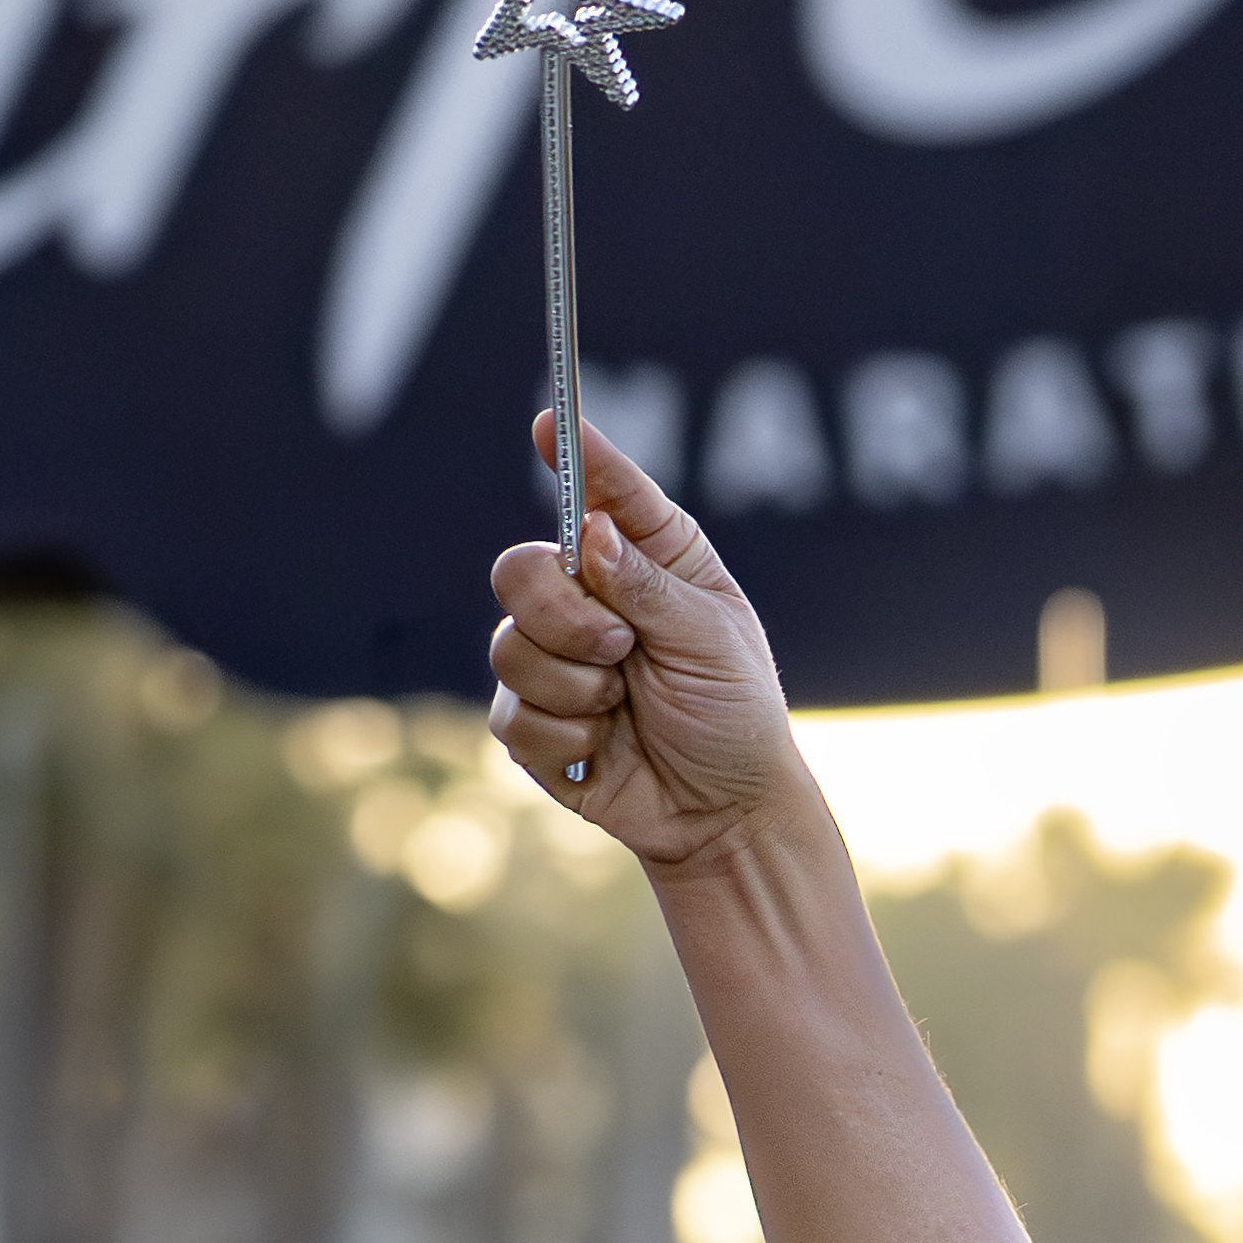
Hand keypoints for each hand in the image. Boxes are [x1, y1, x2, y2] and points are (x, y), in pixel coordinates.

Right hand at [485, 419, 796, 875]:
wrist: (723, 815)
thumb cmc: (733, 717)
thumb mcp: (709, 641)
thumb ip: (647, 586)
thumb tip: (590, 532)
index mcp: (646, 558)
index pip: (601, 492)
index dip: (574, 456)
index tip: (549, 426)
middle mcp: (591, 597)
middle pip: (519, 569)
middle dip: (564, 613)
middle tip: (618, 649)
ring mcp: (554, 657)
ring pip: (509, 646)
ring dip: (576, 685)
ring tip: (623, 707)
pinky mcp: (532, 719)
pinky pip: (511, 712)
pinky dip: (565, 734)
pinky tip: (603, 747)